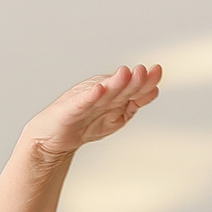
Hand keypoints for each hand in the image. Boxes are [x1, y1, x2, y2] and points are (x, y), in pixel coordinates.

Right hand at [24, 65, 162, 163]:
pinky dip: (90, 96)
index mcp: (112, 93)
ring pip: (103, 91)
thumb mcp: (116, 117)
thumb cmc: (86, 124)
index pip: (131, 87)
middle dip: (132, 80)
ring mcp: (84, 99)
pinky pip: (81, 102)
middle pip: (119, 87)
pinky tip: (98, 90)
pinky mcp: (69, 110)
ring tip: (125, 74)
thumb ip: (134, 103)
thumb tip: (155, 90)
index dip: (145, 81)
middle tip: (142, 71)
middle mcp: (99, 92)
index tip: (157, 72)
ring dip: (114, 83)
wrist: (54, 140)